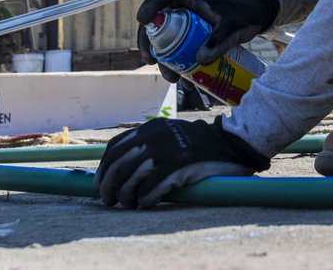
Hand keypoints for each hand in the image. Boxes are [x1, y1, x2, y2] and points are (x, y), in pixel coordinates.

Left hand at [95, 116, 268, 207]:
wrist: (231, 143)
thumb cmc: (200, 144)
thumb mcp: (170, 133)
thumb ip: (148, 144)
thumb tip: (121, 169)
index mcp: (151, 128)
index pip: (115, 148)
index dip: (104, 169)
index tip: (102, 184)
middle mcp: (154, 137)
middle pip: (117, 165)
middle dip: (108, 186)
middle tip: (109, 201)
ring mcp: (166, 151)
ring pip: (130, 180)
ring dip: (126, 197)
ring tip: (131, 204)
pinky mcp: (178, 167)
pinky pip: (150, 190)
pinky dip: (145, 201)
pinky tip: (148, 204)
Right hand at [137, 0, 278, 80]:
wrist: (256, 15)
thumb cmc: (245, 13)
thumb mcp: (232, 26)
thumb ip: (219, 40)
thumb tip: (199, 60)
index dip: (150, 5)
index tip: (142, 20)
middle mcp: (185, 10)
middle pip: (158, 23)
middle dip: (150, 43)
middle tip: (150, 61)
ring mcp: (188, 25)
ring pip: (167, 41)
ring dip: (165, 61)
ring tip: (173, 79)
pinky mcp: (194, 38)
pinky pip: (181, 51)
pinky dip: (181, 66)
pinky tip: (187, 81)